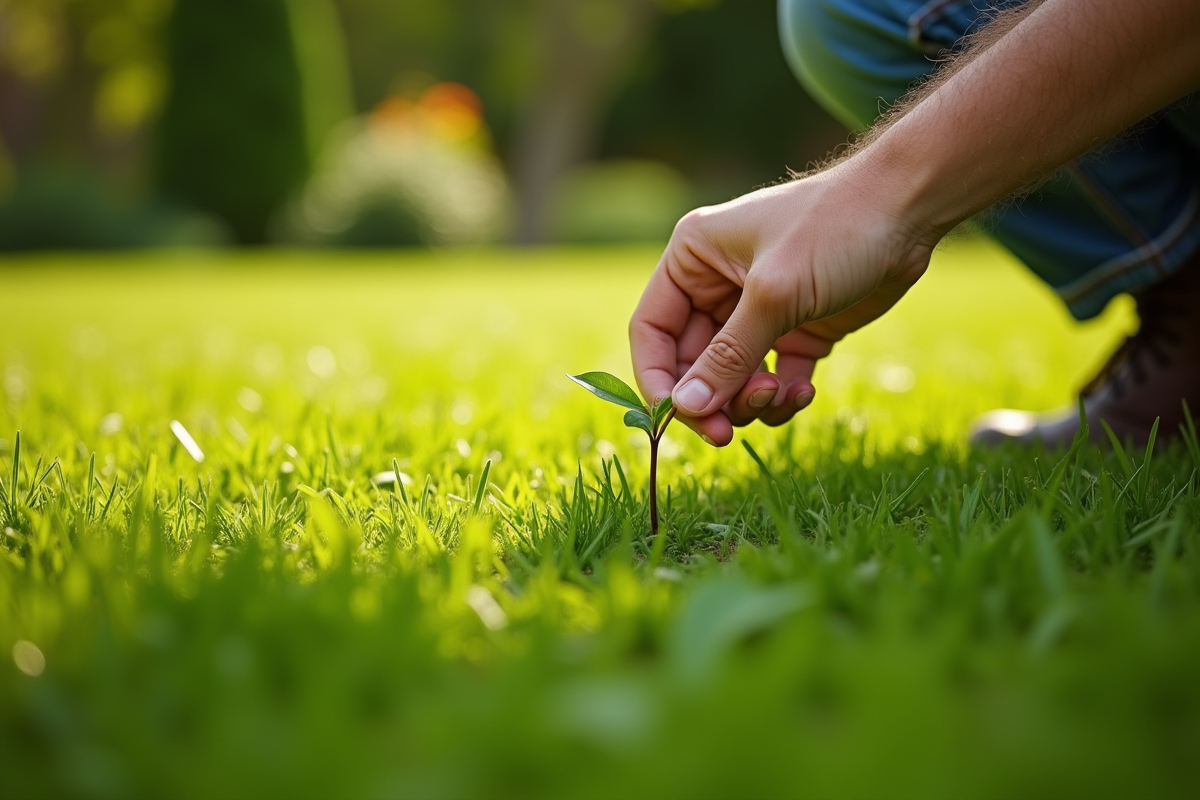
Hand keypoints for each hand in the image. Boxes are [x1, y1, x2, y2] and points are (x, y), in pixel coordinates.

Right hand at [629, 163, 935, 445]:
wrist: (910, 210)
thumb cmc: (835, 229)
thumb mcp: (774, 294)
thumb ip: (727, 356)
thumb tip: (685, 409)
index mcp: (693, 258)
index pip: (652, 330)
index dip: (658, 379)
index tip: (675, 420)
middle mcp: (716, 284)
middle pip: (690, 363)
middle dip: (711, 398)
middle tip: (728, 434)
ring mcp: (757, 310)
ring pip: (731, 378)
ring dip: (748, 401)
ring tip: (779, 397)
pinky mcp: (795, 330)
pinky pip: (771, 380)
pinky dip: (781, 397)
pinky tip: (804, 393)